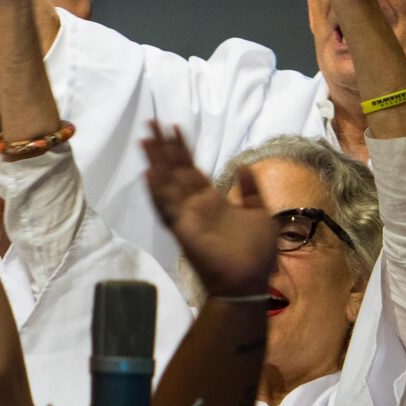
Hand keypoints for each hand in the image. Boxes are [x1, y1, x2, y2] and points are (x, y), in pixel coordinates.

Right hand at [143, 121, 275, 298]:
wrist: (250, 282)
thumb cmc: (257, 253)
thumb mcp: (260, 213)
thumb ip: (250, 190)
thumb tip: (245, 166)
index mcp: (211, 200)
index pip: (191, 169)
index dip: (183, 149)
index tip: (174, 128)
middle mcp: (195, 205)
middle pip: (175, 170)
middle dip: (164, 147)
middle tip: (152, 123)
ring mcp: (187, 217)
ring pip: (167, 184)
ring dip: (156, 162)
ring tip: (145, 140)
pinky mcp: (183, 230)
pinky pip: (167, 208)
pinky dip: (158, 191)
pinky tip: (149, 173)